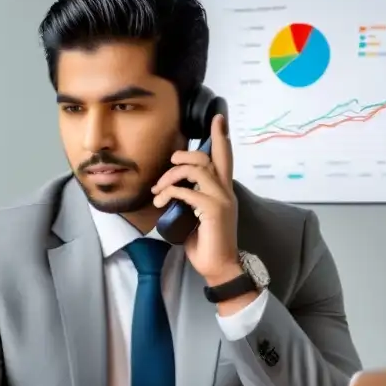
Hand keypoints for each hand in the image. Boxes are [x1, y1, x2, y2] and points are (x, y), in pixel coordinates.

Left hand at [151, 113, 241, 284]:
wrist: (219, 267)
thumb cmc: (206, 244)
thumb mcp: (196, 216)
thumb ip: (190, 199)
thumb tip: (172, 191)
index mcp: (224, 191)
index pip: (224, 157)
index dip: (221, 136)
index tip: (218, 117)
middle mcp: (226, 191)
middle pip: (206, 157)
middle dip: (182, 157)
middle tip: (167, 167)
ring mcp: (221, 199)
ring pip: (196, 169)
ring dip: (171, 176)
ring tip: (159, 190)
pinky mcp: (213, 210)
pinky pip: (187, 191)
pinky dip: (170, 193)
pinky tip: (161, 203)